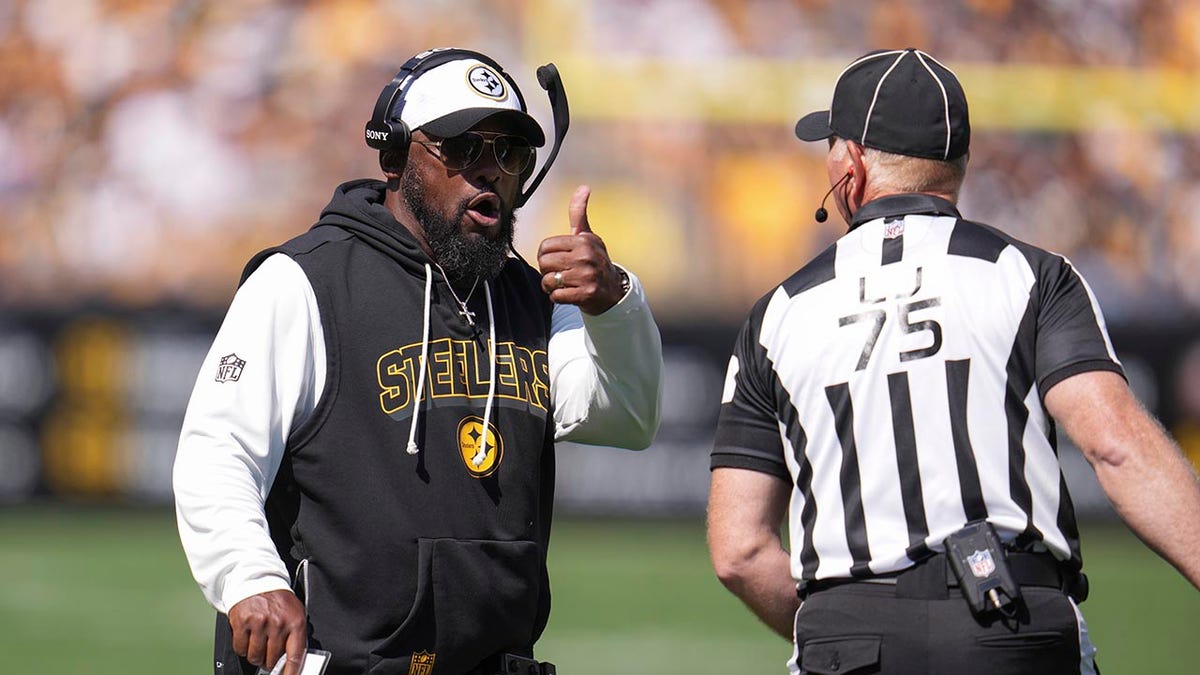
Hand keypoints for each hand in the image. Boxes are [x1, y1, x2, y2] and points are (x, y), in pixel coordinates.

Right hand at [228, 589, 307, 674]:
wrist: (257, 580)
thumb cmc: (278, 600)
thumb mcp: (295, 613)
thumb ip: (297, 635)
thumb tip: (295, 661)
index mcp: (295, 622)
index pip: (296, 655)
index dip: (292, 673)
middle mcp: (278, 623)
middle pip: (273, 659)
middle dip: (270, 662)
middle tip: (269, 656)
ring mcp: (259, 623)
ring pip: (255, 657)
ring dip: (255, 656)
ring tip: (258, 645)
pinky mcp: (242, 623)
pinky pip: (240, 649)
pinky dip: (242, 648)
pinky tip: (247, 638)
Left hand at [538, 185, 626, 314]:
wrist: (613, 290)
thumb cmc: (595, 260)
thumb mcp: (588, 236)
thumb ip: (579, 213)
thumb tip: (584, 187)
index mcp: (583, 241)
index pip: (545, 247)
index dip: (545, 255)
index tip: (556, 258)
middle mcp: (586, 256)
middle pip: (544, 263)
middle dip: (547, 270)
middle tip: (558, 272)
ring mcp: (587, 276)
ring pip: (549, 281)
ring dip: (551, 286)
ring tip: (562, 284)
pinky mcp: (586, 294)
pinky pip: (556, 296)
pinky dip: (558, 298)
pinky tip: (568, 294)